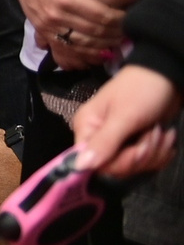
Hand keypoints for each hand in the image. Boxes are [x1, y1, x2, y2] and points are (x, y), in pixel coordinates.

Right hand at [0, 0, 127, 64]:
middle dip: (115, 33)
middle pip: (93, 31)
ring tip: (120, 43)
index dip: (120, 19)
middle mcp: (55, 15)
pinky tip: (100, 53)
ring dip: (103, 46)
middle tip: (131, 31)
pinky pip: (66, 48)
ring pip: (81, 43)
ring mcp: (48, 26)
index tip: (132, 16)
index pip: (100, 14)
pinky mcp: (43, 31)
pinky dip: (85, 54)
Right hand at [72, 63, 181, 177]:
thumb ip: (103, 142)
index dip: (118, 163)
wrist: (167, 76)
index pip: (93, 163)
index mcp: (87, 129)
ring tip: (162, 131)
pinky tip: (166, 136)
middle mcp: (98, 139)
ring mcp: (119, 142)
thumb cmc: (141, 90)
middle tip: (155, 133)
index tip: (138, 149)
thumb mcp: (124, 116)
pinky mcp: (137, 144)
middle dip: (142, 155)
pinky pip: (147, 163)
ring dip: (156, 152)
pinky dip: (162, 152)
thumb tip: (78, 166)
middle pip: (117, 167)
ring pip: (135, 166)